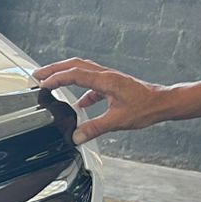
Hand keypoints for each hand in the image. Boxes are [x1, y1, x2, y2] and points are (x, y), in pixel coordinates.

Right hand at [33, 58, 171, 143]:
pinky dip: (79, 89)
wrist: (163, 103)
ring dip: (64, 74)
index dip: (56, 79)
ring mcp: (108, 78)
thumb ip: (95, 128)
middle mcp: (106, 75)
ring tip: (51, 82)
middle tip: (37, 75)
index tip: (43, 84)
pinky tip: (78, 104)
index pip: (75, 75)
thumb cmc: (146, 107)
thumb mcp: (118, 120)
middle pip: (74, 65)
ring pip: (81, 70)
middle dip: (54, 69)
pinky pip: (90, 83)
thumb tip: (76, 136)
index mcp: (105, 80)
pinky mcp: (111, 85)